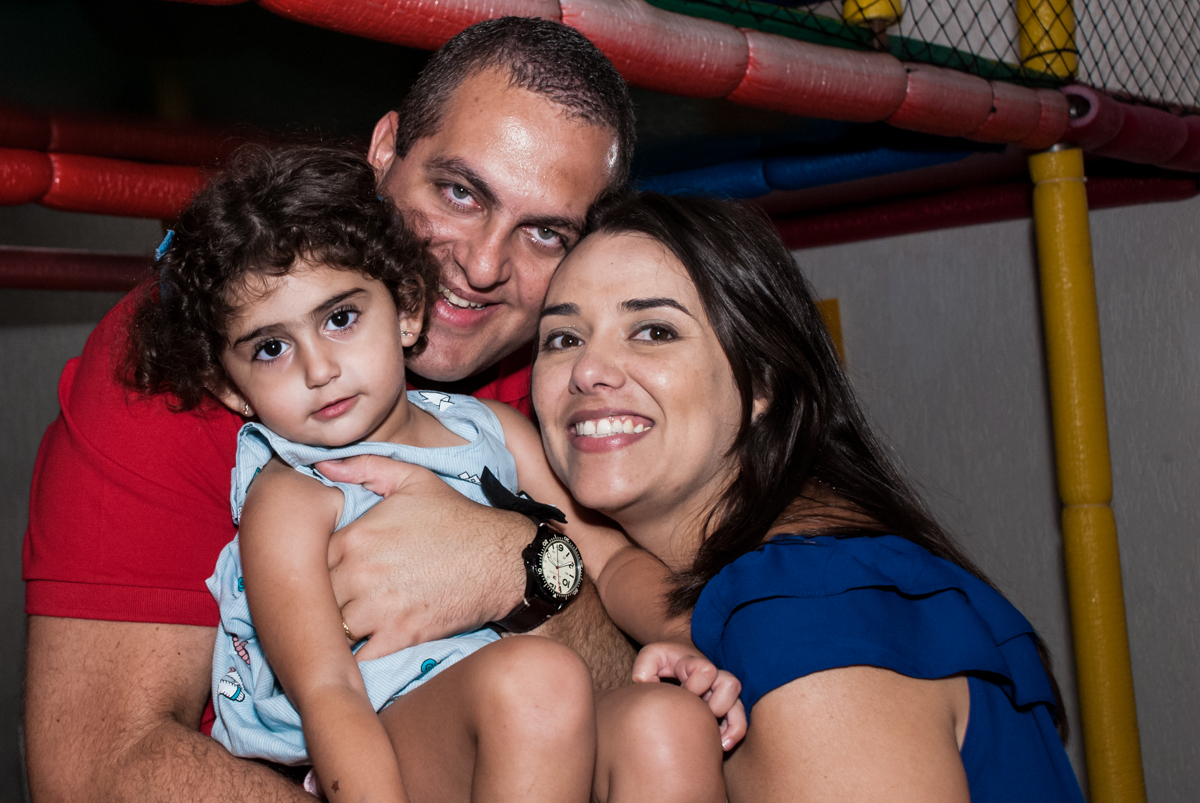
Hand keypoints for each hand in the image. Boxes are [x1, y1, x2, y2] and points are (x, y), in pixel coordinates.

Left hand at [317, 455, 529, 660]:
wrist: (502, 559)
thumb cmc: (457, 518)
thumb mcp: (413, 480)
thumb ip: (364, 468)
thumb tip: (323, 463)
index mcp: (356, 537)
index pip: (309, 560)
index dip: (316, 567)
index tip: (328, 571)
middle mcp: (360, 574)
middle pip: (317, 597)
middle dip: (325, 599)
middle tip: (336, 599)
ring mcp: (379, 609)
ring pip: (334, 628)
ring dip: (338, 628)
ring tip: (346, 624)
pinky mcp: (400, 637)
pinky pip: (358, 657)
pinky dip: (355, 656)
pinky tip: (362, 646)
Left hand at [633, 639, 747, 749]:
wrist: (677, 660)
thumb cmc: (664, 662)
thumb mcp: (652, 656)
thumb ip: (644, 665)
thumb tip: (645, 684)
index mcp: (696, 664)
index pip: (706, 670)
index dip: (695, 684)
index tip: (682, 691)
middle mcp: (714, 678)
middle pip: (731, 685)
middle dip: (715, 703)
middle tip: (697, 713)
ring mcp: (721, 694)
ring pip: (739, 707)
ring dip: (730, 724)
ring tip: (718, 741)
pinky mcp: (725, 708)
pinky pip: (739, 723)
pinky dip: (733, 735)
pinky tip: (721, 747)